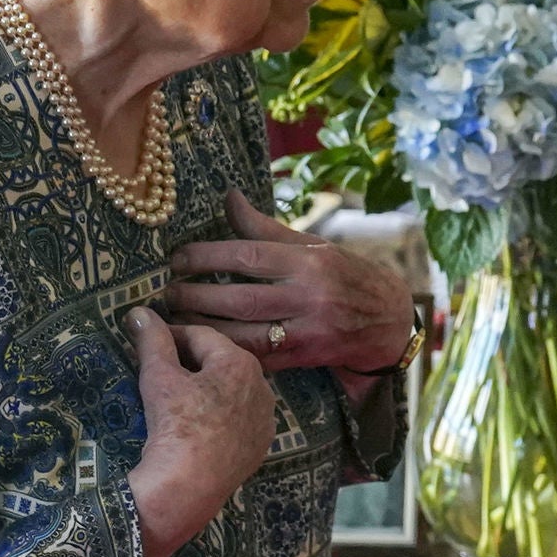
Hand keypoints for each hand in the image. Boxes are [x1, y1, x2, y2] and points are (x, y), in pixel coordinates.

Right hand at [123, 307, 278, 556]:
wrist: (189, 486)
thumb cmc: (176, 424)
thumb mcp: (159, 377)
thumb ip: (151, 340)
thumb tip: (139, 311)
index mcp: (240, 363)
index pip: (202, 336)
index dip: (171, 334)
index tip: (148, 340)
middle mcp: (262, 386)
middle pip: (220, 362)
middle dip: (190, 361)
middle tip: (159, 367)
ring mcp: (265, 419)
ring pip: (231, 392)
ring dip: (206, 388)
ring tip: (177, 396)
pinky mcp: (260, 446)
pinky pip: (237, 420)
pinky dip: (219, 415)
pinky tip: (198, 423)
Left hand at [161, 191, 417, 392]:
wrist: (388, 321)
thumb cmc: (345, 275)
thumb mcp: (312, 245)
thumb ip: (265, 227)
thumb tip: (228, 198)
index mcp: (309, 261)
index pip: (249, 255)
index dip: (208, 256)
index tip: (178, 257)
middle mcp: (309, 296)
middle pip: (242, 297)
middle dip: (198, 295)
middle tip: (168, 292)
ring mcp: (307, 331)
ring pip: (246, 333)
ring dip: (204, 328)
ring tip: (175, 319)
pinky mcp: (304, 358)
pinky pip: (258, 357)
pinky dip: (228, 352)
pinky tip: (202, 345)